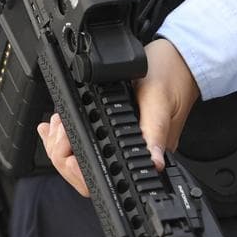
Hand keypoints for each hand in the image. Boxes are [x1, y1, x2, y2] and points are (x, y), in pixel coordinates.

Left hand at [38, 38, 200, 196]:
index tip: (65, 145)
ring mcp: (126, 145)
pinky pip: (89, 146)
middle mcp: (136, 153)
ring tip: (56, 125)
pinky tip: (58, 127)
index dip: (77, 169)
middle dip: (62, 155)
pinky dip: (67, 137)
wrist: (181, 59)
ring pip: (85, 161)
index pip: (105, 178)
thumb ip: (154, 131)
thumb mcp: (158, 100)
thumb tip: (154, 162)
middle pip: (89, 174)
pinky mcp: (119, 133)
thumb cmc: (172, 75)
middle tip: (56, 129)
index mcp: (146, 151)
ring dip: (61, 145)